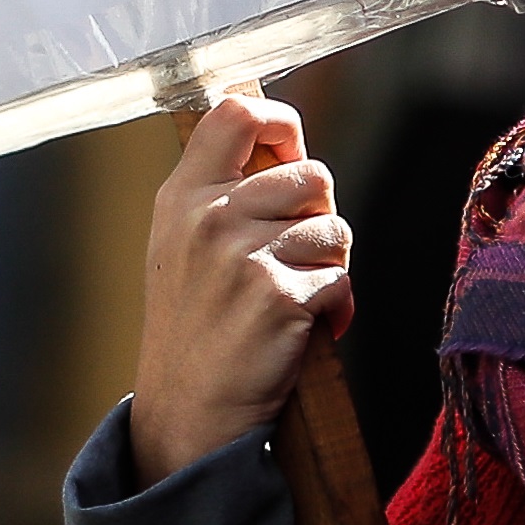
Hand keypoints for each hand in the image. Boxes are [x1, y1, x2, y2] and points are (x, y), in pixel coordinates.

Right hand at [125, 90, 351, 484]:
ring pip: (335, 229)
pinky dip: (336, 308)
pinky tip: (305, 331)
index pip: (237, 112)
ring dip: (330, 265)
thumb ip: (223, 193)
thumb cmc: (195, 327)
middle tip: (295, 258)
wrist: (188, 411)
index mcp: (182, 195)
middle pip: (312, 175)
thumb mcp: (182, 245)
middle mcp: (210, 216)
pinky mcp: (279, 296)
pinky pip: (342, 279)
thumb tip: (287, 150)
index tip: (290, 151)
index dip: (280, 122)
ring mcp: (243, 255)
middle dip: (319, 217)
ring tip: (295, 297)